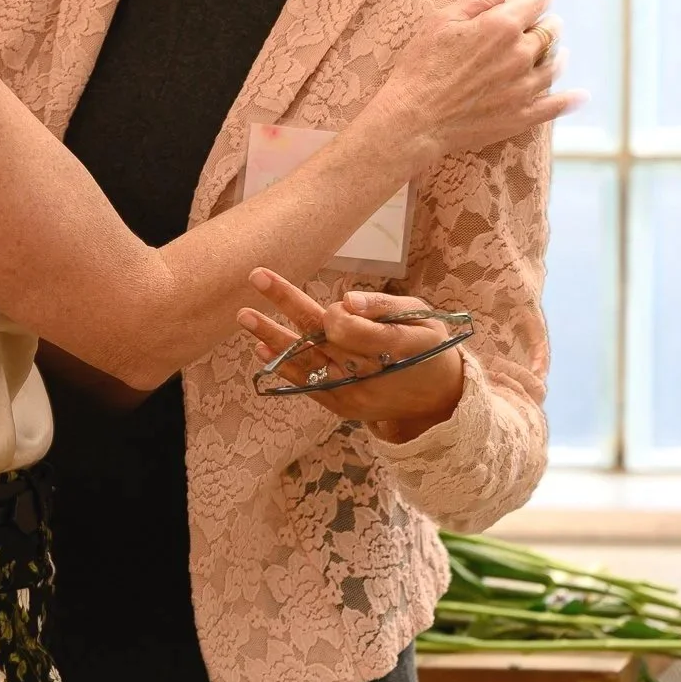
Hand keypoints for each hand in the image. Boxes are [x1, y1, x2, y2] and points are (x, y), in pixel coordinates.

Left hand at [239, 269, 464, 440]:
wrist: (436, 397)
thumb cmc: (425, 343)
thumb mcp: (419, 316)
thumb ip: (383, 306)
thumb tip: (345, 301)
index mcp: (398, 348)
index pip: (351, 329)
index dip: (335, 314)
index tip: (337, 304)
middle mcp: (372, 376)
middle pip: (321, 338)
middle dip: (287, 305)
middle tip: (256, 275)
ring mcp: (354, 395)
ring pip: (306, 363)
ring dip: (272, 337)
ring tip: (244, 314)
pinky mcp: (341, 406)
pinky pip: (306, 385)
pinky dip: (283, 366)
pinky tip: (259, 346)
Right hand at [376, 0, 582, 163]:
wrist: (414, 118)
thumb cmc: (422, 65)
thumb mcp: (443, 20)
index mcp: (502, 26)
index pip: (536, 3)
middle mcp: (520, 55)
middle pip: (549, 34)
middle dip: (550, 25)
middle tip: (548, 25)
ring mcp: (524, 88)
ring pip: (554, 66)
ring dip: (559, 56)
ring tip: (559, 54)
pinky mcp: (521, 116)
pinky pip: (555, 106)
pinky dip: (571, 100)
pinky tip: (581, 96)